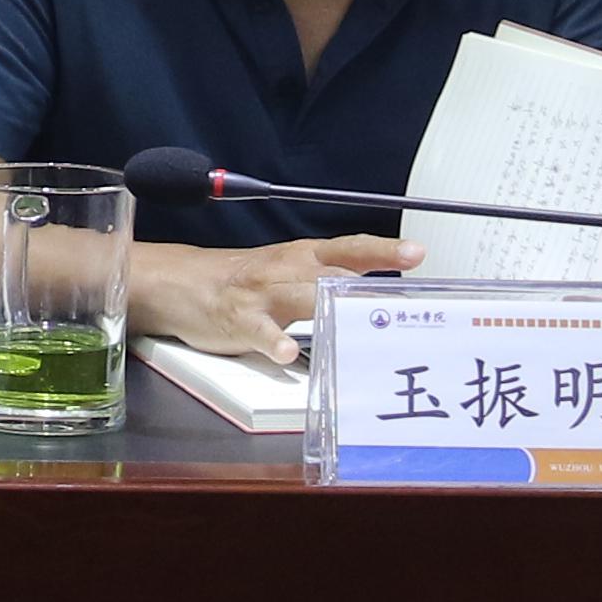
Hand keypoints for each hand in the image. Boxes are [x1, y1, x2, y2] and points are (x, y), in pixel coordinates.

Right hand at [127, 231, 423, 366]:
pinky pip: (259, 331)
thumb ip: (332, 280)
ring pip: (301, 296)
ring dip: (330, 306)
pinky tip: (286, 352)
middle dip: (369, 278)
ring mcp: (263, 295)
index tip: (417, 253)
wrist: (183, 284)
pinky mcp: (239, 320)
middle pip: (333, 271)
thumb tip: (382, 295)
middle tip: (403, 293)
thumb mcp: (290, 272)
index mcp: (303, 257)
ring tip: (356, 321)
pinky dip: (273, 341)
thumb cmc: (245, 282)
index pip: (349, 249)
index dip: (383, 251)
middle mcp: (287, 270)